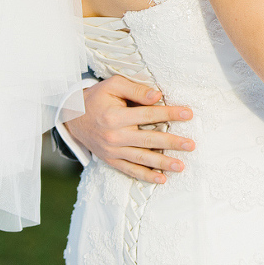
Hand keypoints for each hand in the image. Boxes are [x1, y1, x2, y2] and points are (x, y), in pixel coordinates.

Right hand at [62, 75, 195, 182]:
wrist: (71, 116)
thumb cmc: (97, 98)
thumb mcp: (113, 85)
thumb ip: (136, 89)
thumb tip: (157, 95)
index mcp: (115, 116)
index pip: (149, 115)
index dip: (170, 114)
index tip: (189, 114)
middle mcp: (114, 136)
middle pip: (149, 140)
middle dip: (172, 143)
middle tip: (191, 145)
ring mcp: (112, 151)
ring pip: (141, 159)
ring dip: (162, 163)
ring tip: (181, 166)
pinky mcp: (110, 160)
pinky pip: (129, 170)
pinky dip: (145, 176)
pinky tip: (161, 179)